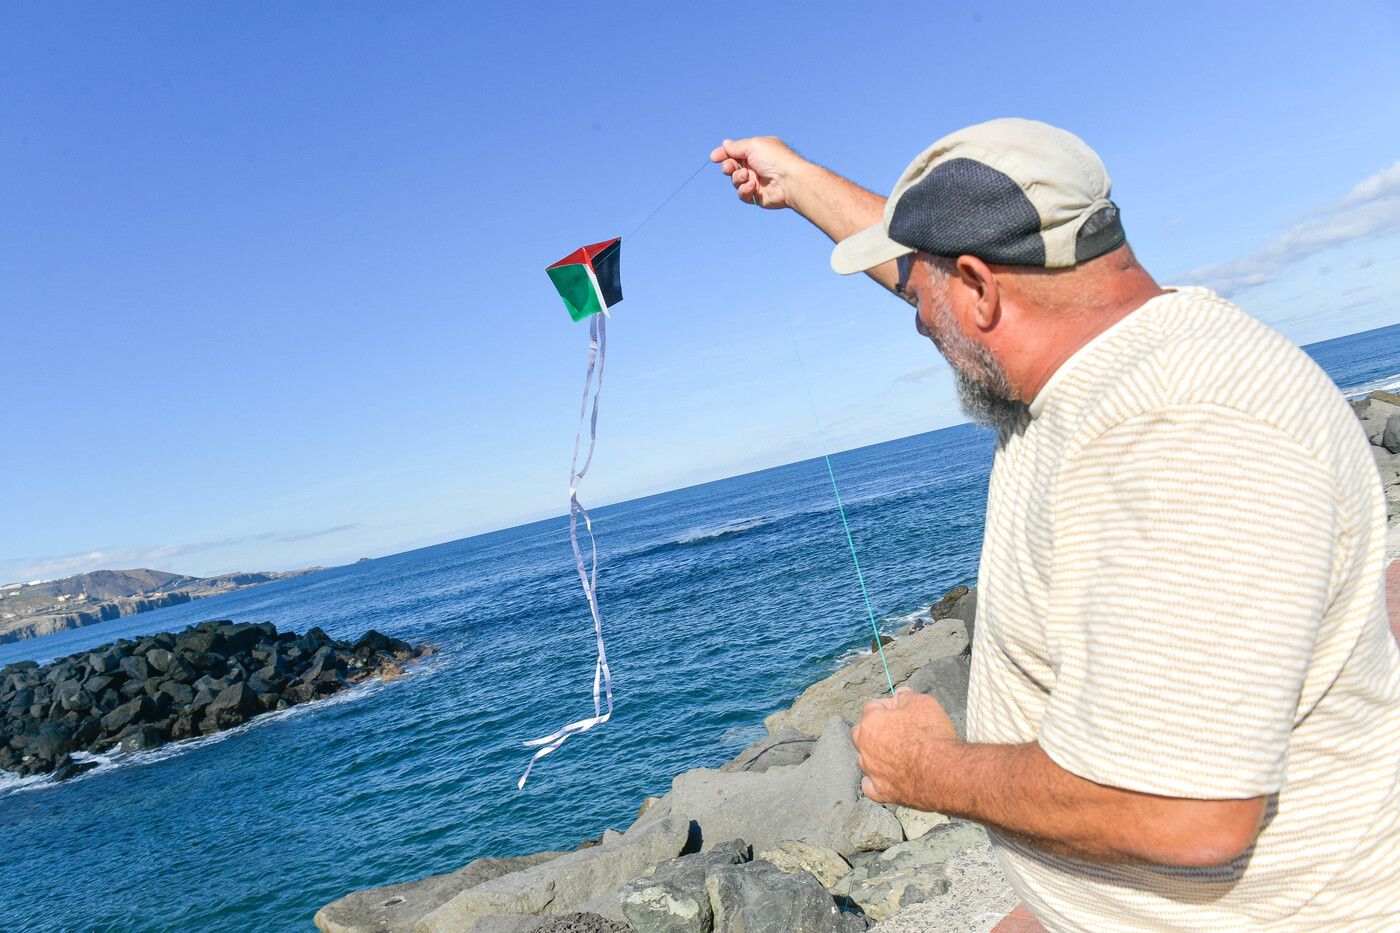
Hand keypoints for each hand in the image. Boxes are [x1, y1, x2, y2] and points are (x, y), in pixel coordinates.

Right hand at [710, 136, 806, 208]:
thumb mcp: (753, 145)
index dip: (723, 154)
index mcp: (756, 151)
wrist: (789, 181)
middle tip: (729, 167)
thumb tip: (724, 143)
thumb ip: (736, 147)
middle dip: (728, 167)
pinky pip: (742, 193)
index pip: (735, 152)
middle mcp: (755, 166)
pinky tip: (752, 186)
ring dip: (738, 178)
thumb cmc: (774, 159)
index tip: (714, 157)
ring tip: (748, 176)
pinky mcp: (756, 196)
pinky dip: (744, 189)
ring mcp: (756, 181)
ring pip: (735, 181)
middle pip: (732, 167)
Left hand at [851, 686, 959, 806]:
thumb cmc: (933, 736)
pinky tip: (886, 776)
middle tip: (898, 731)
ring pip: (864, 759)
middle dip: (875, 729)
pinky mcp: (881, 792)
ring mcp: (871, 771)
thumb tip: (900, 694)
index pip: (872, 707)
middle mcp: (865, 747)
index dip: (888, 706)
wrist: (944, 772)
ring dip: (875, 755)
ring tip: (897, 754)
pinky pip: (869, 785)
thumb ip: (907, 696)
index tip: (902, 711)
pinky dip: (875, 781)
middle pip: (861, 733)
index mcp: (872, 722)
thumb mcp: (923, 703)